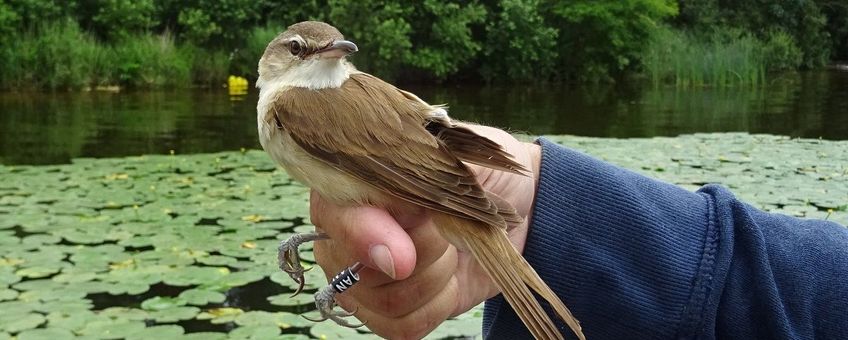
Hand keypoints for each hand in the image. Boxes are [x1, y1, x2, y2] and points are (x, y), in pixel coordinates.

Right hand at [310, 124, 540, 338]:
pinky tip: (450, 279)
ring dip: (436, 276)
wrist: (513, 206)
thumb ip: (421, 189)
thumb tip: (394, 253)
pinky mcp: (388, 312)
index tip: (417, 224)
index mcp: (347, 184)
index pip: (335, 216)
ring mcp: (360, 278)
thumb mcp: (458, 161)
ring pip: (388, 301)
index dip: (369, 231)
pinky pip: (403, 327)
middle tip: (448, 227)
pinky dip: (439, 304)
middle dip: (422, 250)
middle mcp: (341, 234)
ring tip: (452, 248)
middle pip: (361, 270)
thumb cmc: (477, 173)